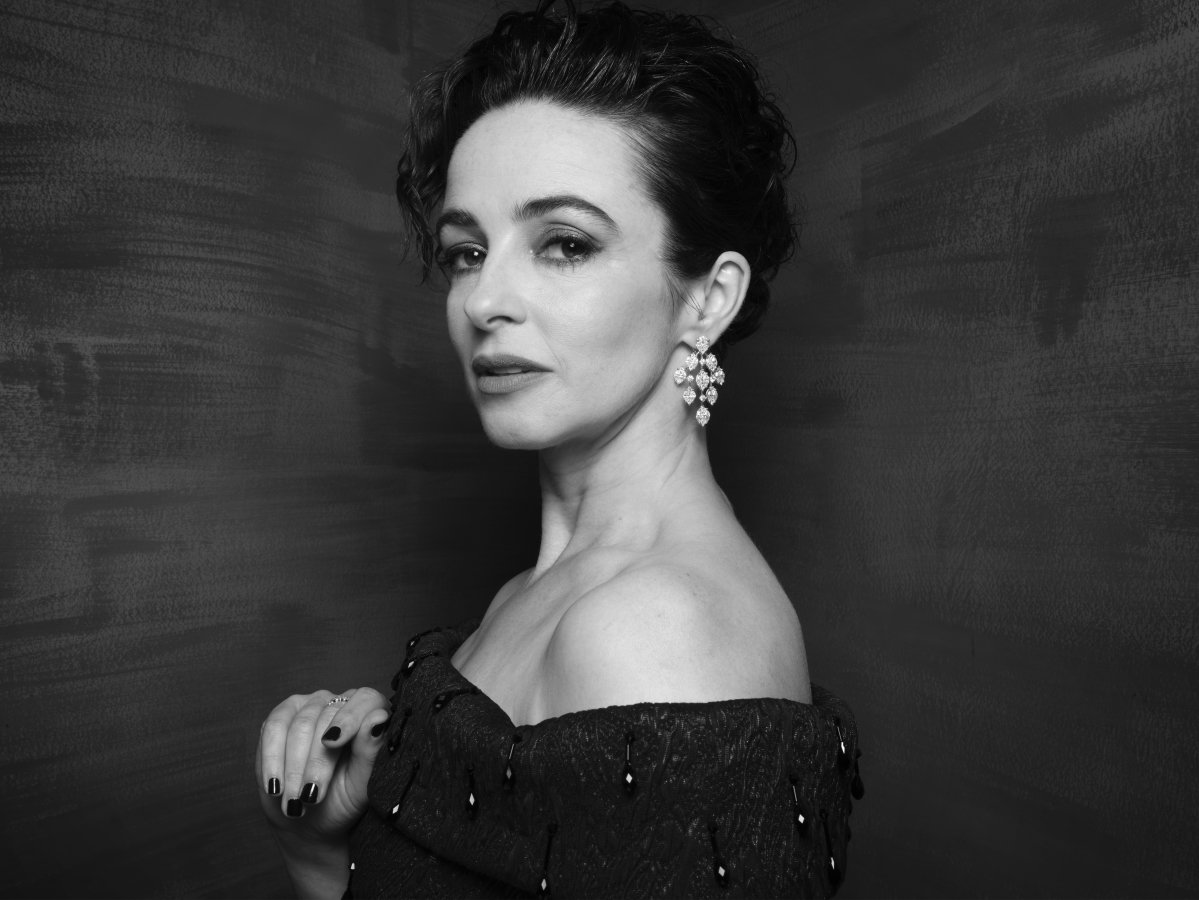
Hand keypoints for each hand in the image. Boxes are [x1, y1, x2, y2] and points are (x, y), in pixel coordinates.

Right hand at [256, 688, 389, 850]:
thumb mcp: (363, 783)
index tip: (334, 744)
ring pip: (300, 725)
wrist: (309, 816)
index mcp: (370, 713)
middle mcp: (341, 702)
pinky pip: (273, 728)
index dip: (350, 718)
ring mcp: (310, 706)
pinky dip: (272, 760)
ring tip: (294, 800)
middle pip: (327, 717)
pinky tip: (275, 785)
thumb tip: (378, 718)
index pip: (366, 700)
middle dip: (316, 762)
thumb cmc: (344, 797)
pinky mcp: (281, 716)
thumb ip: (371, 750)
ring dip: (294, 767)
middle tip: (310, 796)